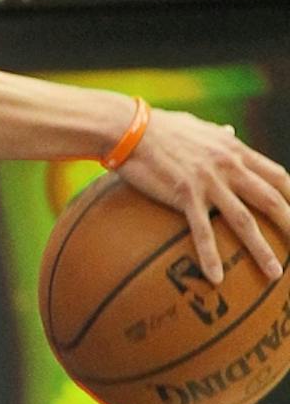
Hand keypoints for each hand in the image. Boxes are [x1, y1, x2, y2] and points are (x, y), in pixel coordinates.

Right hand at [116, 110, 289, 285]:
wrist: (128, 128)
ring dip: (262, 249)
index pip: (276, 175)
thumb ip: (219, 133)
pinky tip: (215, 277)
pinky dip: (210, 255)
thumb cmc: (158, 126)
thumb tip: (230, 130)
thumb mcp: (197, 125)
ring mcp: (208, 181)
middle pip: (270, 200)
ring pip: (244, 220)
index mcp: (234, 149)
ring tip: (275, 273)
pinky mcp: (184, 194)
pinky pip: (201, 230)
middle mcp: (228, 166)